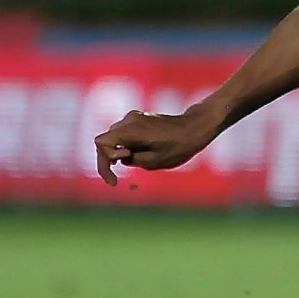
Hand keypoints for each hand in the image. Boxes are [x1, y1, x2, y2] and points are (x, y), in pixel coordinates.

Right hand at [93, 108, 219, 185]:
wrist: (196, 127)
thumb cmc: (180, 146)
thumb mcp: (155, 161)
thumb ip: (132, 160)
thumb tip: (121, 158)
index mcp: (131, 130)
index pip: (101, 143)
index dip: (104, 160)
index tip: (117, 171)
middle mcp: (129, 120)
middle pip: (106, 140)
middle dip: (109, 159)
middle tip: (116, 179)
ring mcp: (134, 118)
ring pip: (114, 138)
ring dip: (118, 153)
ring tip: (135, 163)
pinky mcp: (140, 119)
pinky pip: (124, 134)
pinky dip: (125, 146)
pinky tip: (138, 156)